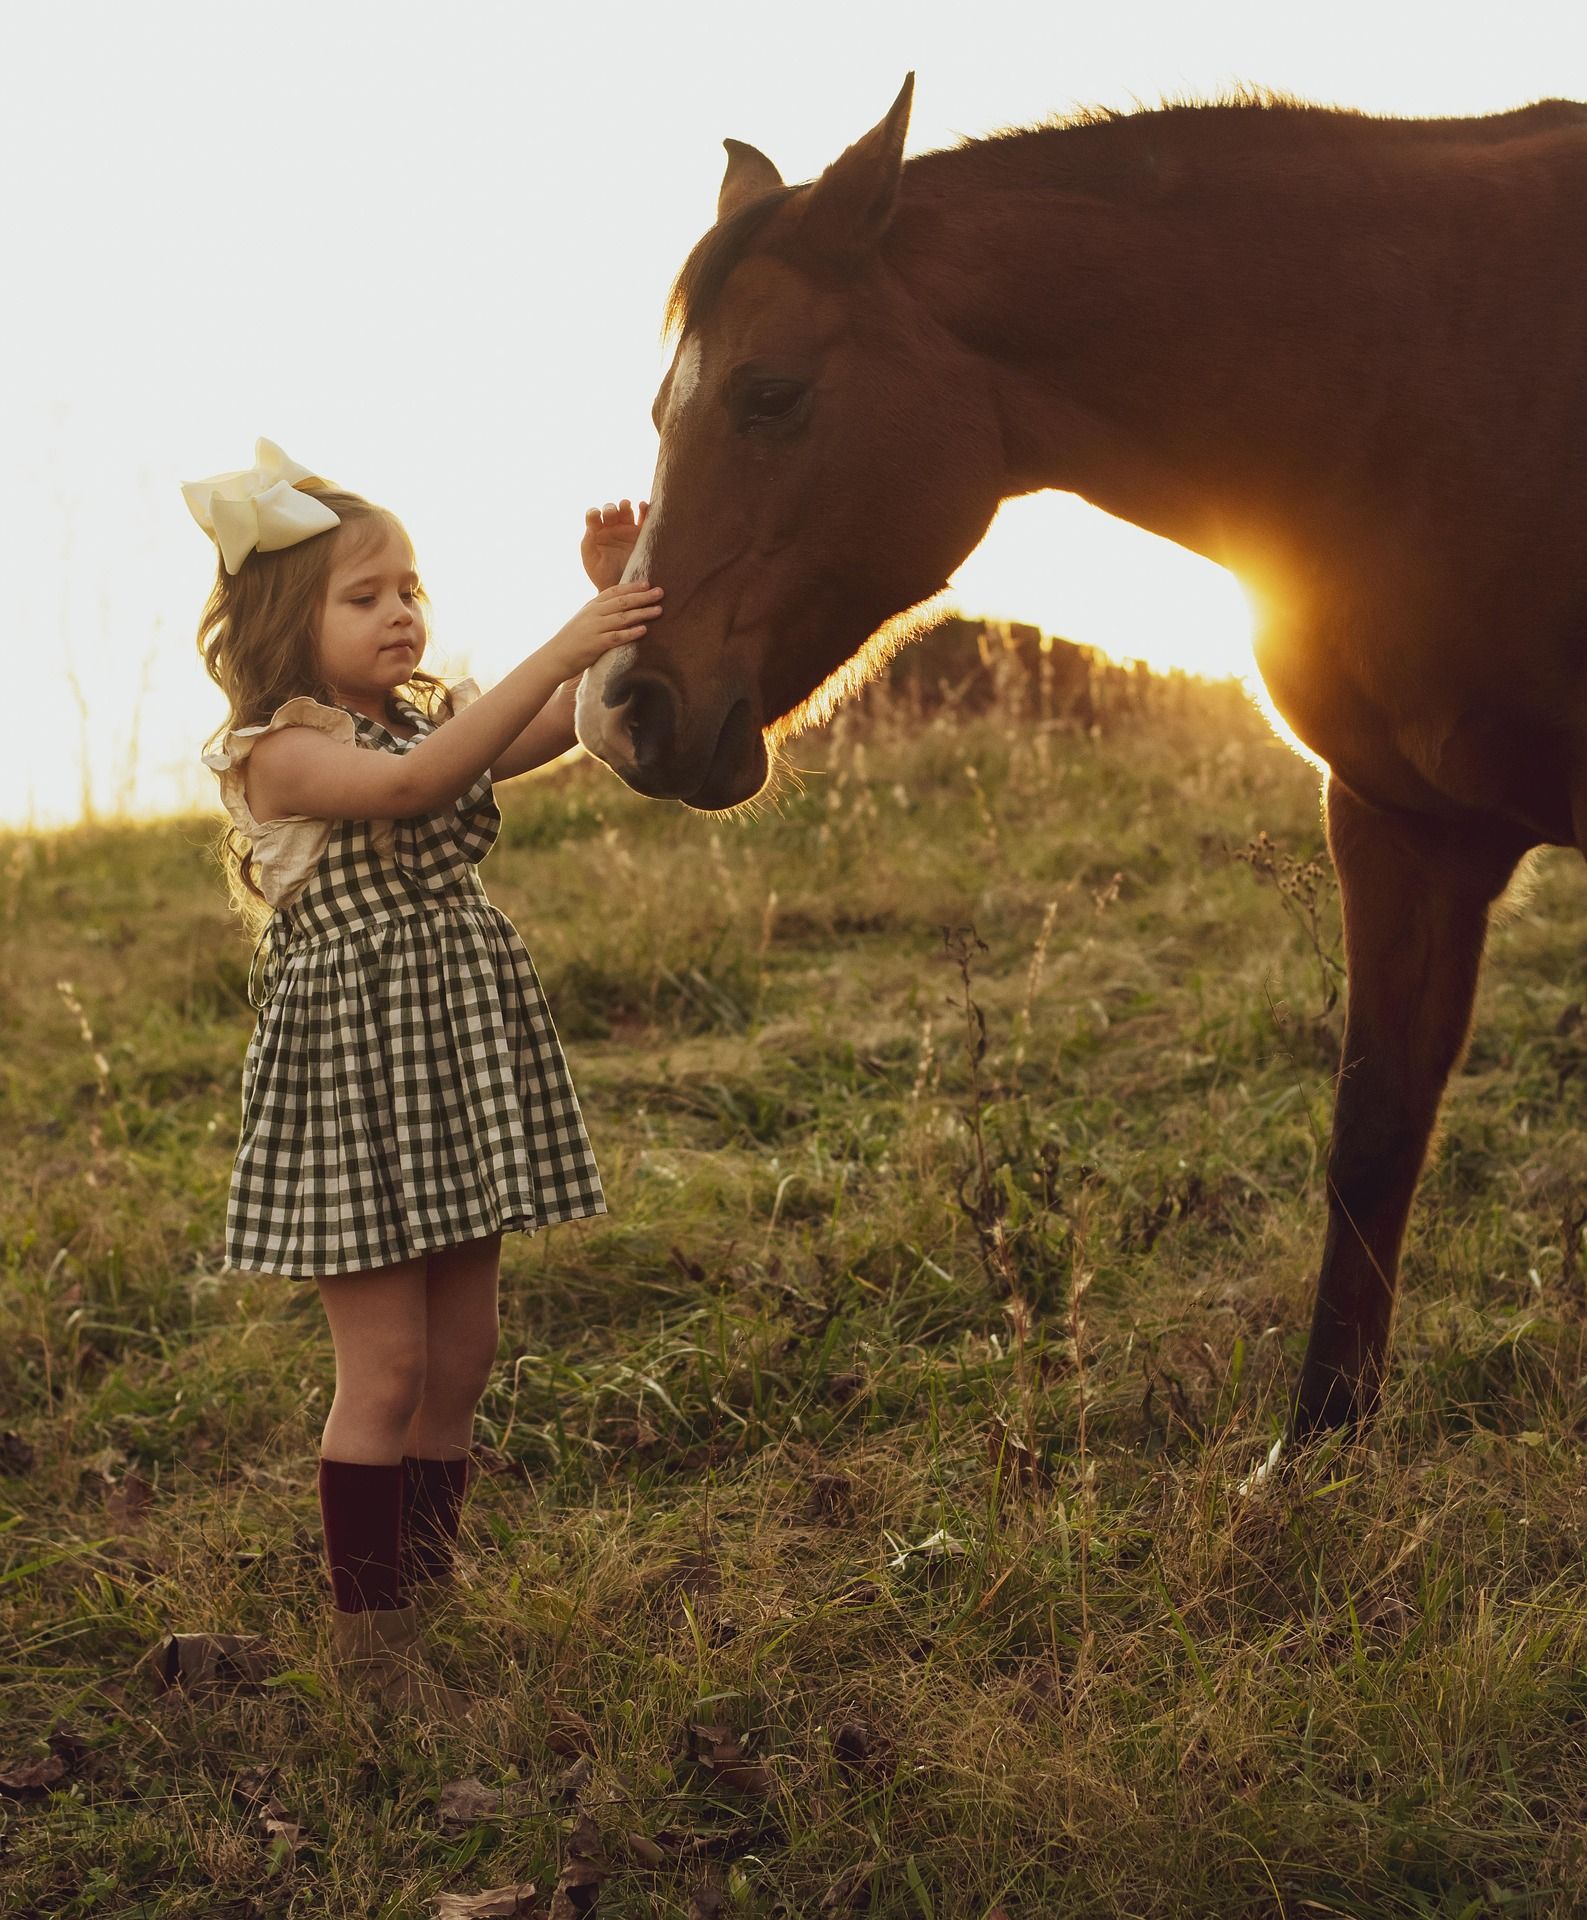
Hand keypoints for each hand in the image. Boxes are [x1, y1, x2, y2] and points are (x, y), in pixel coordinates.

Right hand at [547, 581, 663, 676]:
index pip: (613, 592)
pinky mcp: (596, 645)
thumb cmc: (573, 640)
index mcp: (591, 606)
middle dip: (642, 596)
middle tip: (660, 592)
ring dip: (642, 613)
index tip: (647, 583)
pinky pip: (617, 637)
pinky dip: (631, 633)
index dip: (631, 587)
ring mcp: (595, 629)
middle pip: (622, 602)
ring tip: (659, 610)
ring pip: (622, 618)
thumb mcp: (585, 619)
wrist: (555, 657)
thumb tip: (620, 606)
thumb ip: (600, 612)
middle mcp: (593, 614)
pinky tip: (644, 630)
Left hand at [581, 498, 649, 588]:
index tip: (596, 516)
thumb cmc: (602, 576)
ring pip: (626, 510)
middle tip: (611, 513)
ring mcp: (627, 529)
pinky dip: (645, 510)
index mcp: (596, 532)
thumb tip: (591, 527)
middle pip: (610, 510)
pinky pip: (644, 518)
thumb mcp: (590, 560)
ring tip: (625, 506)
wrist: (622, 589)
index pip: (593, 516)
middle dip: (610, 509)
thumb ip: (588, 543)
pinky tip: (643, 506)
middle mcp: (611, 528)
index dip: (594, 513)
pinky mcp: (642, 534)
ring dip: (624, 505)